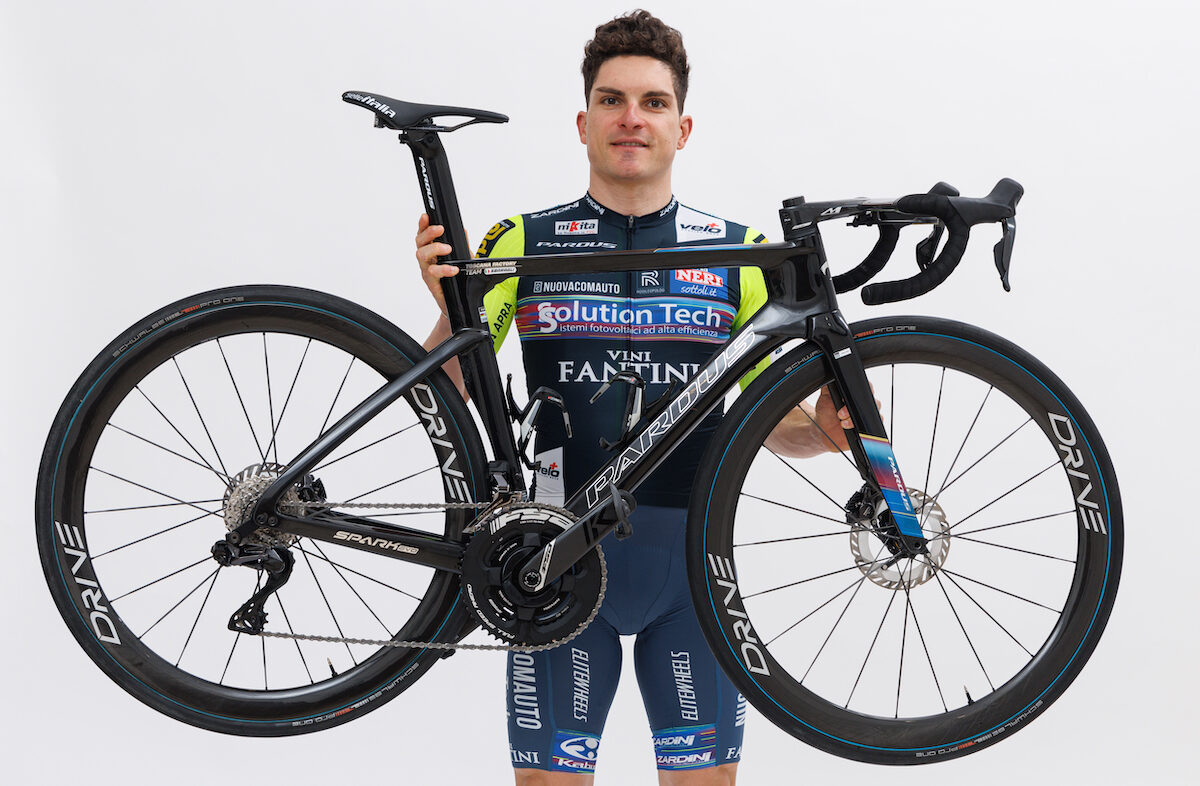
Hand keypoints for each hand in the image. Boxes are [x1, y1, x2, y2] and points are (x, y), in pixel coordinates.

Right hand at [415, 213, 459, 315]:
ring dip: (434, 249)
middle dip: (429, 233)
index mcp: (432, 251)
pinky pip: (432, 273)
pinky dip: (443, 269)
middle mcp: (427, 260)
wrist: (458, 303)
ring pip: (421, 255)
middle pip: (419, 242)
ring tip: (448, 249)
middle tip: (440, 229)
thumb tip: (464, 231)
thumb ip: (463, 246)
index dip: (423, 225)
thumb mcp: (463, 259)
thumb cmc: (457, 280)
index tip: (426, 216)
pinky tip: (453, 269)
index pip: (424, 235)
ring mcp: (427, 271)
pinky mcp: (431, 283)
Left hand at [763, 385, 881, 456]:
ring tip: (843, 422)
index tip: (845, 397)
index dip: (859, 390)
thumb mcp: (824, 396)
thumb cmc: (825, 411)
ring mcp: (866, 415)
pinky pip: (872, 427)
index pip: (865, 386)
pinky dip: (863, 429)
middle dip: (854, 407)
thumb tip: (830, 375)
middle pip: (871, 400)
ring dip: (856, 419)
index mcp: (855, 392)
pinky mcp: (866, 428)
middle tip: (840, 413)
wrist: (823, 430)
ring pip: (873, 413)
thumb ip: (828, 385)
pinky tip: (851, 429)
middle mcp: (863, 402)